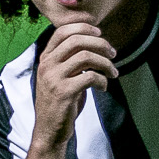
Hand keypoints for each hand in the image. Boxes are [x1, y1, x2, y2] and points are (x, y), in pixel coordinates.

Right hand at [29, 19, 118, 147]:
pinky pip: (90, 77)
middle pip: (77, 40)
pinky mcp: (64, 92)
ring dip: (105, 63)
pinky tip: (103, 87)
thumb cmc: (60, 102)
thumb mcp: (59, 76)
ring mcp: (53, 78)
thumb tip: (95, 43)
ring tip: (113, 72)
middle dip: (100, 44)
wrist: (49, 130)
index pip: (62, 31)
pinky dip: (103, 81)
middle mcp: (47, 65)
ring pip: (86, 56)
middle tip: (113, 54)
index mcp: (45, 58)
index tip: (99, 33)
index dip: (83, 27)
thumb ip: (70, 60)